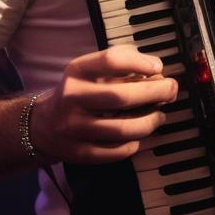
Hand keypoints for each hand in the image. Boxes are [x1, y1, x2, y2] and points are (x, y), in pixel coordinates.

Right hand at [31, 45, 179, 163]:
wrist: (43, 125)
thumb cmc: (79, 91)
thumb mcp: (91, 69)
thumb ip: (122, 63)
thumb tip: (156, 70)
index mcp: (77, 71)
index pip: (111, 60)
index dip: (140, 62)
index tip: (158, 67)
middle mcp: (72, 98)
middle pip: (121, 96)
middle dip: (154, 93)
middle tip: (171, 90)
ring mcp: (74, 128)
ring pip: (122, 129)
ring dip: (149, 122)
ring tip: (159, 115)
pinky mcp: (78, 153)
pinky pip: (115, 152)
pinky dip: (133, 144)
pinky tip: (139, 136)